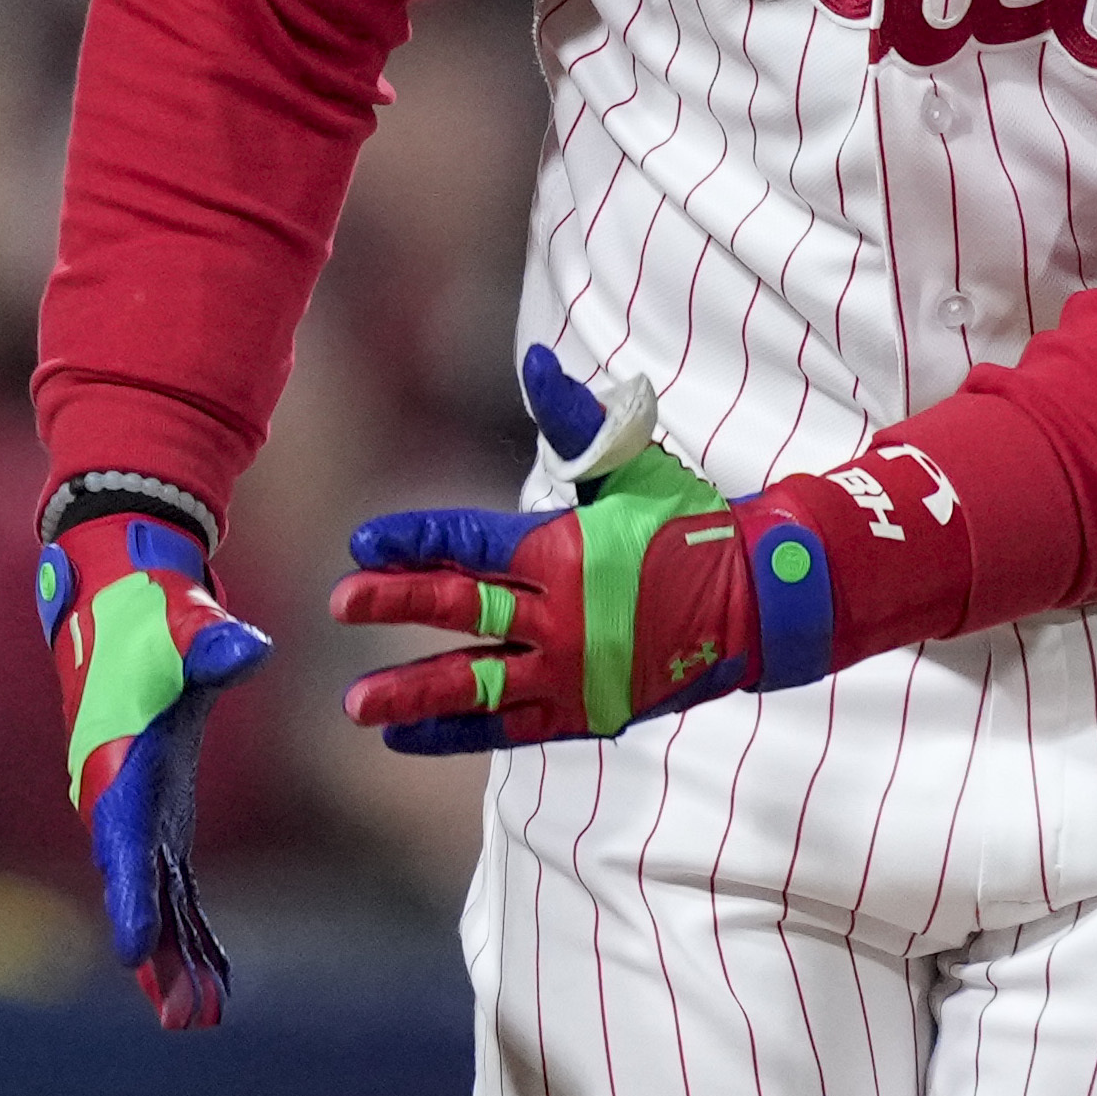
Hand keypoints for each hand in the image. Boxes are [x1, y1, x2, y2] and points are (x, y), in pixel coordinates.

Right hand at [37, 511, 269, 1027]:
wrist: (116, 599)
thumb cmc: (146, 611)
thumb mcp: (179, 619)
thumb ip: (209, 640)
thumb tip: (245, 648)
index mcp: (116, 759)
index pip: (121, 839)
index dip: (128, 897)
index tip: (132, 952)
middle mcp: (117, 796)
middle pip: (138, 889)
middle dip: (158, 956)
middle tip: (186, 1018)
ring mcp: (137, 809)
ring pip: (155, 898)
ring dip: (176, 957)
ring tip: (203, 1017)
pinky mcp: (159, 810)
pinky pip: (172, 883)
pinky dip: (190, 928)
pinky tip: (214, 973)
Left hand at [331, 347, 836, 751]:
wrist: (757, 601)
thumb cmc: (688, 523)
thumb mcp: (633, 465)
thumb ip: (574, 419)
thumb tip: (536, 361)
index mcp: (563, 551)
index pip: (468, 544)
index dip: (413, 542)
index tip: (362, 543)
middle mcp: (561, 616)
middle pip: (460, 611)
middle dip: (395, 606)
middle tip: (339, 603)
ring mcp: (571, 671)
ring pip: (475, 683)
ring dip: (411, 692)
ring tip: (355, 703)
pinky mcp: (583, 712)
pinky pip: (505, 727)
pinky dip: (455, 732)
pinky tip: (405, 734)